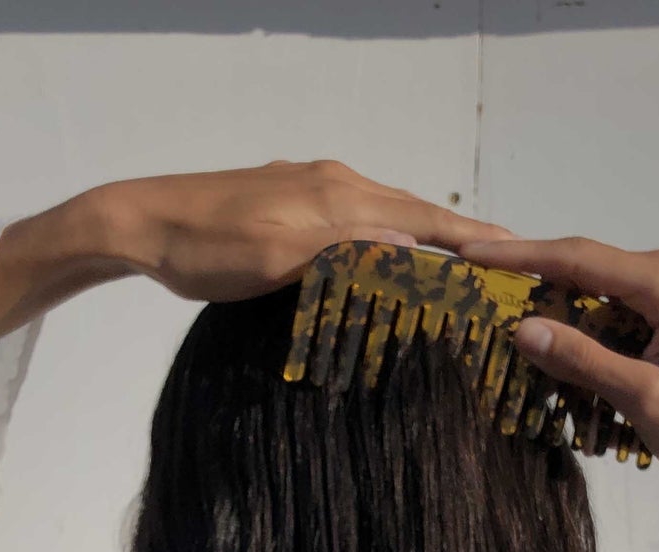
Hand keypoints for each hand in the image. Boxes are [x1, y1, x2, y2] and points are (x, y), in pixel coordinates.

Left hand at [98, 159, 514, 302]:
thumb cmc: (207, 250)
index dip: (469, 238)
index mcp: (338, 196)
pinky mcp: (287, 200)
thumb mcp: (279, 258)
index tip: (516, 252)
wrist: (141, 223)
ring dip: (423, 237)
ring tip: (457, 263)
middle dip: (458, 236)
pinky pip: (355, 217)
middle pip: (411, 211)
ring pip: (383, 213)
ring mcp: (308, 187)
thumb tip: (414, 251)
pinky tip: (386, 255)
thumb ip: (346, 252)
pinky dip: (385, 236)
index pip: (422, 218)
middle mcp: (332, 182)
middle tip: (502, 263)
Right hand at [457, 234, 658, 487]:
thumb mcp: (642, 396)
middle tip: (469, 287)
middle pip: (579, 267)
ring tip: (492, 314)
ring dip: (546, 307)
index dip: (519, 257)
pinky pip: (603, 313)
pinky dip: (572, 329)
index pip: (577, 259)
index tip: (470, 255)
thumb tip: (523, 329)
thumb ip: (583, 360)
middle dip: (526, 278)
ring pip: (587, 291)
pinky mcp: (658, 317)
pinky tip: (540, 344)